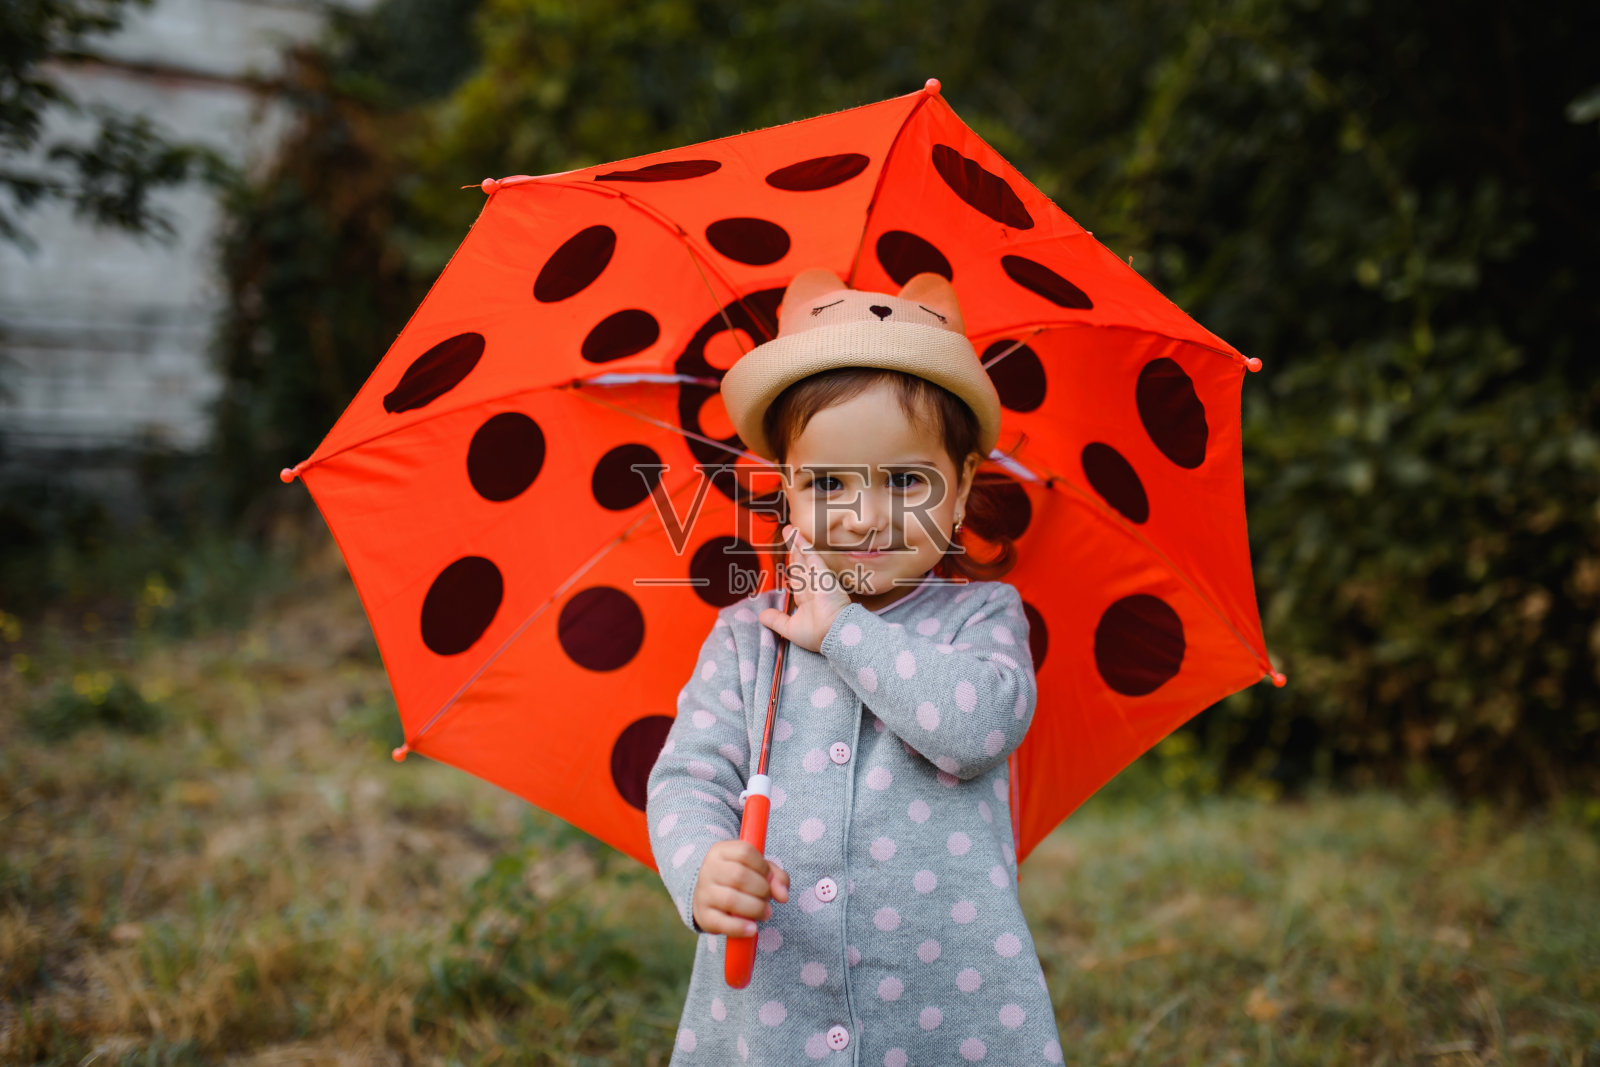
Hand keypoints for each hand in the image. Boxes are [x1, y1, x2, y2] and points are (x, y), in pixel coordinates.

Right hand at [692, 839, 789, 935]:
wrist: (707, 898)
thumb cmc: (737, 881)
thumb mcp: (757, 870)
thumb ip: (775, 877)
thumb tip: (783, 895)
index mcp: (721, 851)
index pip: (745, 852)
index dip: (763, 867)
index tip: (768, 878)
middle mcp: (709, 869)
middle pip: (739, 875)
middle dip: (762, 889)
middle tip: (767, 898)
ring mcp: (704, 892)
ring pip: (731, 899)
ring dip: (756, 908)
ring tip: (765, 913)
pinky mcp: (703, 916)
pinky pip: (722, 922)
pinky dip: (741, 927)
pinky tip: (752, 929)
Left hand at [758, 524, 852, 653]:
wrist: (834, 635)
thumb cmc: (817, 635)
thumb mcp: (789, 628)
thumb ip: (775, 620)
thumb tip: (761, 616)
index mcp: (807, 599)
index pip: (797, 579)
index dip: (792, 568)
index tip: (789, 559)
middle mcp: (813, 586)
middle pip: (800, 564)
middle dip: (794, 550)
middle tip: (787, 535)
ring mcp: (819, 579)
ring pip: (804, 556)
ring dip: (796, 542)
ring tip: (788, 529)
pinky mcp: (823, 573)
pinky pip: (811, 555)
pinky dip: (803, 544)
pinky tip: (795, 533)